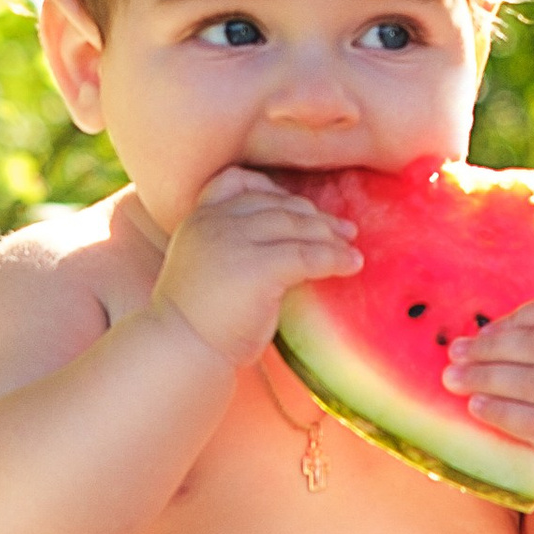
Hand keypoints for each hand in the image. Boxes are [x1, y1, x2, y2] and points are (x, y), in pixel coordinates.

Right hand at [151, 164, 360, 368]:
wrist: (181, 351)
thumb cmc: (197, 320)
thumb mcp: (206, 266)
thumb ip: (231, 244)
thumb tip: (284, 237)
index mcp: (198, 218)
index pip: (239, 182)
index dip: (275, 191)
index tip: (300, 206)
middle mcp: (215, 222)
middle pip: (276, 206)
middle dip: (313, 215)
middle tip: (343, 228)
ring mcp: (236, 241)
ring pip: (296, 227)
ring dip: (330, 236)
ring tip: (351, 246)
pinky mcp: (259, 266)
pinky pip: (308, 255)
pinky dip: (335, 258)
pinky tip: (351, 265)